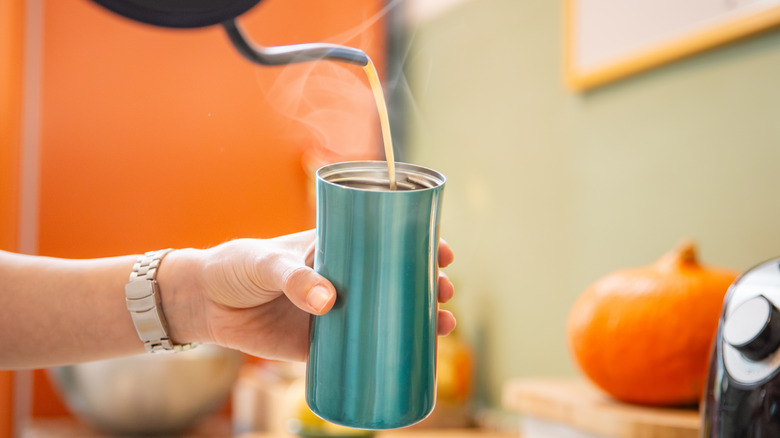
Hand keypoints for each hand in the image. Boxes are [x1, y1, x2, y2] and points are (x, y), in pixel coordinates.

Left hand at [161, 230, 455, 361]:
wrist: (205, 304)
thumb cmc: (236, 267)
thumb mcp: (265, 262)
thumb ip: (294, 278)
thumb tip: (330, 301)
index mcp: (336, 249)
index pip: (385, 242)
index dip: (418, 245)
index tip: (443, 249)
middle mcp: (344, 279)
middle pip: (397, 280)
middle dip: (429, 284)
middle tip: (446, 290)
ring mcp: (336, 312)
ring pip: (387, 315)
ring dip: (420, 319)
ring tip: (443, 324)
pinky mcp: (322, 344)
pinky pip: (363, 350)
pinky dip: (390, 354)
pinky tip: (415, 358)